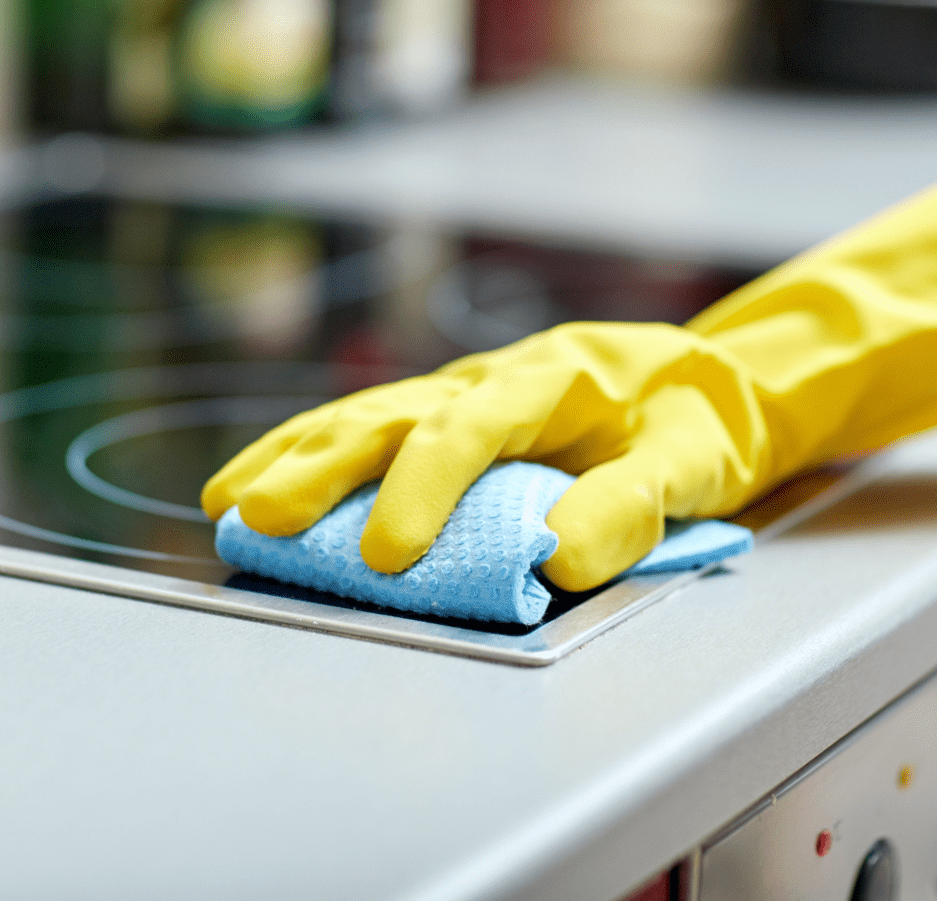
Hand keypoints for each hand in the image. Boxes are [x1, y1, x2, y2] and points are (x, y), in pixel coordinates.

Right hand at [201, 322, 768, 591]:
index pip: (470, 429)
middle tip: (261, 518)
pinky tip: (272, 473)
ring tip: (235, 498)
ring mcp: (468, 390)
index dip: (421, 489)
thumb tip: (558, 559)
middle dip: (323, 466)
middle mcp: (495, 377)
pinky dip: (318, 449)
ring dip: (300, 455)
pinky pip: (377, 425)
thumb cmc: (696, 419)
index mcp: (553, 378)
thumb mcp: (691, 460)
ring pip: (369, 413)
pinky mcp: (456, 412)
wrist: (702, 379)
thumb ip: (634, 504)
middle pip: (394, 413)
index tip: (386, 555)